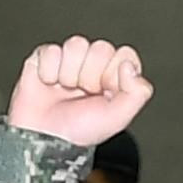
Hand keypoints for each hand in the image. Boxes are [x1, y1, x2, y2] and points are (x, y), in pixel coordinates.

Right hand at [7, 38, 151, 146]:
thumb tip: (130, 66)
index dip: (115, 74)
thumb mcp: (118, 118)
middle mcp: (93, 64)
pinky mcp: (45, 57)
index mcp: (114, 75)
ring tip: (66, 89)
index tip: (106, 92)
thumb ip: (138, 93)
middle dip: (92, 75)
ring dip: (70, 73)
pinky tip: (49, 84)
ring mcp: (69, 59)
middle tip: (84, 94)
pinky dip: (49, 71)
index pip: (125, 55)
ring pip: (77, 44)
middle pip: (101, 48)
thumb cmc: (80, 130)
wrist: (44, 138)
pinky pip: (51, 51)